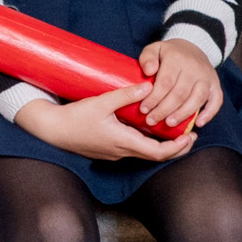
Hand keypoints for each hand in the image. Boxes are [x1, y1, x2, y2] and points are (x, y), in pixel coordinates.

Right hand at [16, 80, 195, 164]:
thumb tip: (149, 86)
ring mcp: (114, 153)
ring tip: (174, 130)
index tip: (190, 136)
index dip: (178, 147)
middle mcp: (121, 152)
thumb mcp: (100, 102)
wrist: (51, 130)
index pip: (158, 152)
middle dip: (176, 147)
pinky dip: (147, 142)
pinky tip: (148, 129)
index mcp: (123, 142)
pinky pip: (133, 149)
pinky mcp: (108, 150)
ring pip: (145, 153)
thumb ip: (126, 94)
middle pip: (156, 156)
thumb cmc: (74, 117)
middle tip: (190, 134)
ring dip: (162, 145)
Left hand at [132, 39, 221, 134]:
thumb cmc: (169, 53)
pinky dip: (209, 113)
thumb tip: (149, 71)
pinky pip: (216, 100)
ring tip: (169, 124)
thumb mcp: (154, 49)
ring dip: (183, 114)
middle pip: (180, 93)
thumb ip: (147, 58)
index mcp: (177, 59)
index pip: (165, 82)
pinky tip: (198, 124)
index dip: (154, 98)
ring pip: (197, 99)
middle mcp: (194, 68)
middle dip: (164, 110)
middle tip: (152, 120)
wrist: (192, 47)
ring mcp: (207, 77)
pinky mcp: (216, 84)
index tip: (143, 109)